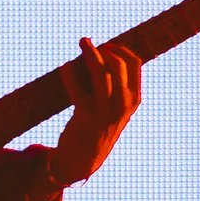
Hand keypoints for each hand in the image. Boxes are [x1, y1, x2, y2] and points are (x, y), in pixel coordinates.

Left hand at [51, 37, 141, 186]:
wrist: (84, 159)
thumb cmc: (98, 127)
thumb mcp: (115, 108)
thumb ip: (116, 86)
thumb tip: (104, 55)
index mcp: (134, 99)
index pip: (134, 64)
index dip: (119, 49)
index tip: (105, 44)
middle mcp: (123, 104)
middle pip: (117, 65)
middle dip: (101, 49)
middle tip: (84, 41)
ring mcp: (106, 111)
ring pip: (100, 73)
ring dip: (89, 54)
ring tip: (80, 43)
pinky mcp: (86, 116)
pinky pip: (78, 89)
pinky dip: (70, 74)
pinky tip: (65, 66)